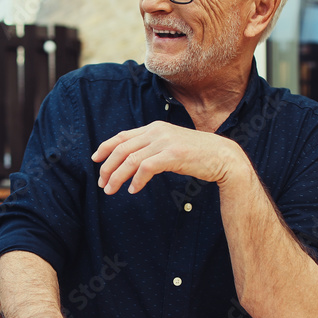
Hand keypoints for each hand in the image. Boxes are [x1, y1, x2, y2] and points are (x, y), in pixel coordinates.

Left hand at [92, 122, 243, 194]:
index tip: (95, 160)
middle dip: (107, 167)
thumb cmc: (196, 154)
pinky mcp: (173, 154)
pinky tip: (133, 190)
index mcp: (154, 127)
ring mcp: (165, 142)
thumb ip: (152, 147)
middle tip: (102, 183)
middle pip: (122, 148)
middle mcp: (157, 131)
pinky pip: (146, 168)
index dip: (105, 147)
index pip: (122, 136)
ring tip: (111, 190)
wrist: (223, 156)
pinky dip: (136, 180)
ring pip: (130, 159)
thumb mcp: (170, 145)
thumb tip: (133, 160)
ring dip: (117, 176)